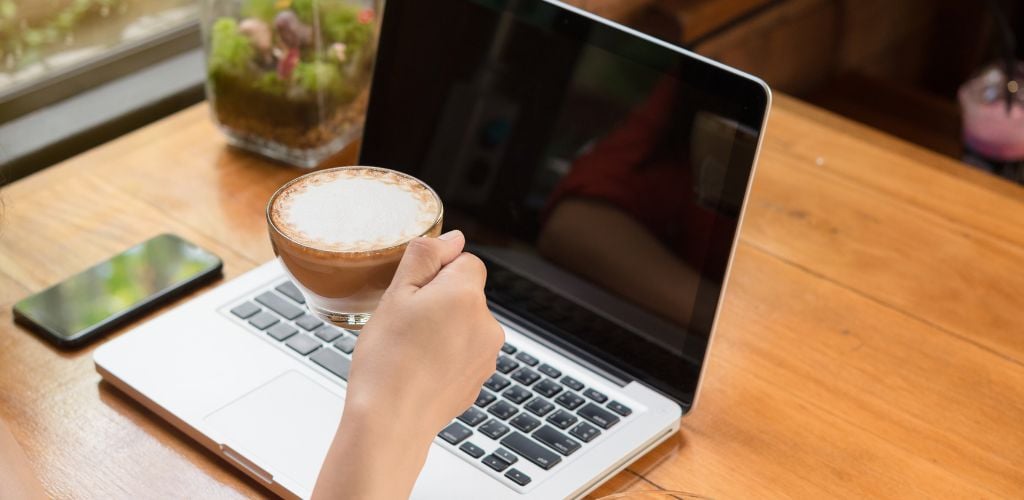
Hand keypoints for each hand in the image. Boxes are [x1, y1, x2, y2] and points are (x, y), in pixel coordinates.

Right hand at [313, 230, 503, 498]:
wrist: (390, 423)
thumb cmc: (387, 360)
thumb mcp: (396, 294)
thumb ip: (427, 257)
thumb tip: (455, 238)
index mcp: (468, 295)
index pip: (466, 261)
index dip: (436, 273)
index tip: (412, 293)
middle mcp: (487, 324)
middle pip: (466, 295)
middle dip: (439, 302)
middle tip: (404, 323)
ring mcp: (486, 356)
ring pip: (465, 325)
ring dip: (443, 330)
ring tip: (409, 350)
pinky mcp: (479, 380)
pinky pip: (463, 354)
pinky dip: (445, 357)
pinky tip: (419, 370)